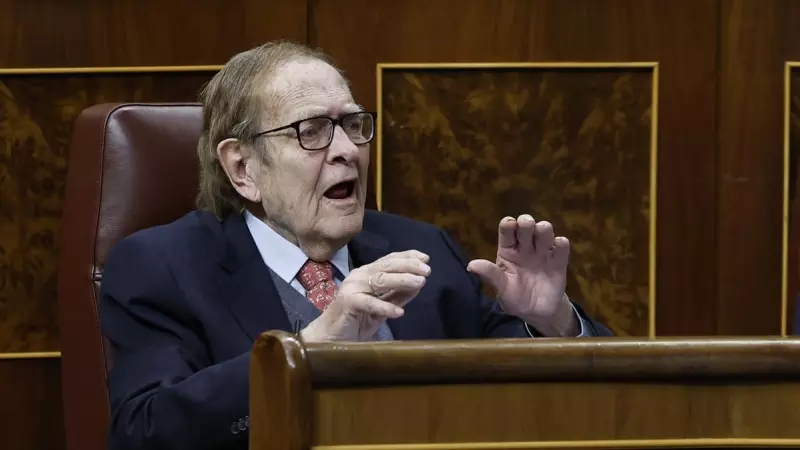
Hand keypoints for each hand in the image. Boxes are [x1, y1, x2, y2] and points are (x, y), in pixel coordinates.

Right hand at [301, 250, 430, 341]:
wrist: (330, 337)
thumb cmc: (356, 321)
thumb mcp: (382, 307)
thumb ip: (397, 295)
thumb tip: (419, 283)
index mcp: (367, 274)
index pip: (389, 260)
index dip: (407, 257)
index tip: (426, 258)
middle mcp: (359, 276)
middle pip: (386, 266)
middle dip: (409, 266)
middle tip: (427, 270)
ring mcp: (352, 287)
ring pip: (380, 281)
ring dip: (402, 281)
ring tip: (420, 283)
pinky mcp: (348, 302)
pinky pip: (369, 303)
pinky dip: (385, 307)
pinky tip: (399, 312)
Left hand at [466, 215, 577, 336]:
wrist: (537, 312)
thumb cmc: (515, 297)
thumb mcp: (502, 288)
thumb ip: (490, 275)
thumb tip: (471, 265)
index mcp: (508, 251)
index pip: (507, 232)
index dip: (508, 224)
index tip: (509, 223)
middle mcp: (525, 247)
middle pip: (526, 228)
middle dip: (526, 222)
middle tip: (527, 223)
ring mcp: (542, 253)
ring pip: (544, 233)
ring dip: (544, 229)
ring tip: (542, 230)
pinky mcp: (558, 262)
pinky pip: (561, 248)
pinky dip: (561, 244)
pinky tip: (559, 244)